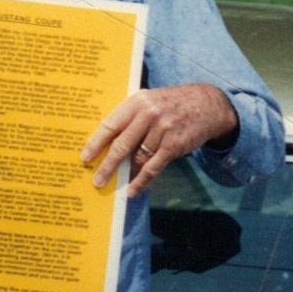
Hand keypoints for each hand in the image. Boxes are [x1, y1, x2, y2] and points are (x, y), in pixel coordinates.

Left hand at [80, 83, 237, 197]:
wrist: (207, 104)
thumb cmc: (170, 105)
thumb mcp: (149, 101)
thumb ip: (130, 117)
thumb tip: (107, 143)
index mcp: (136, 102)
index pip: (111, 124)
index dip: (96, 143)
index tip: (85, 157)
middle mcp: (148, 114)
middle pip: (121, 144)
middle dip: (107, 165)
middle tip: (97, 180)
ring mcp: (162, 129)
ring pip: (138, 158)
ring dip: (126, 175)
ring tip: (115, 185)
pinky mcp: (174, 144)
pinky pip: (154, 167)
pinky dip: (142, 181)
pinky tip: (133, 190)